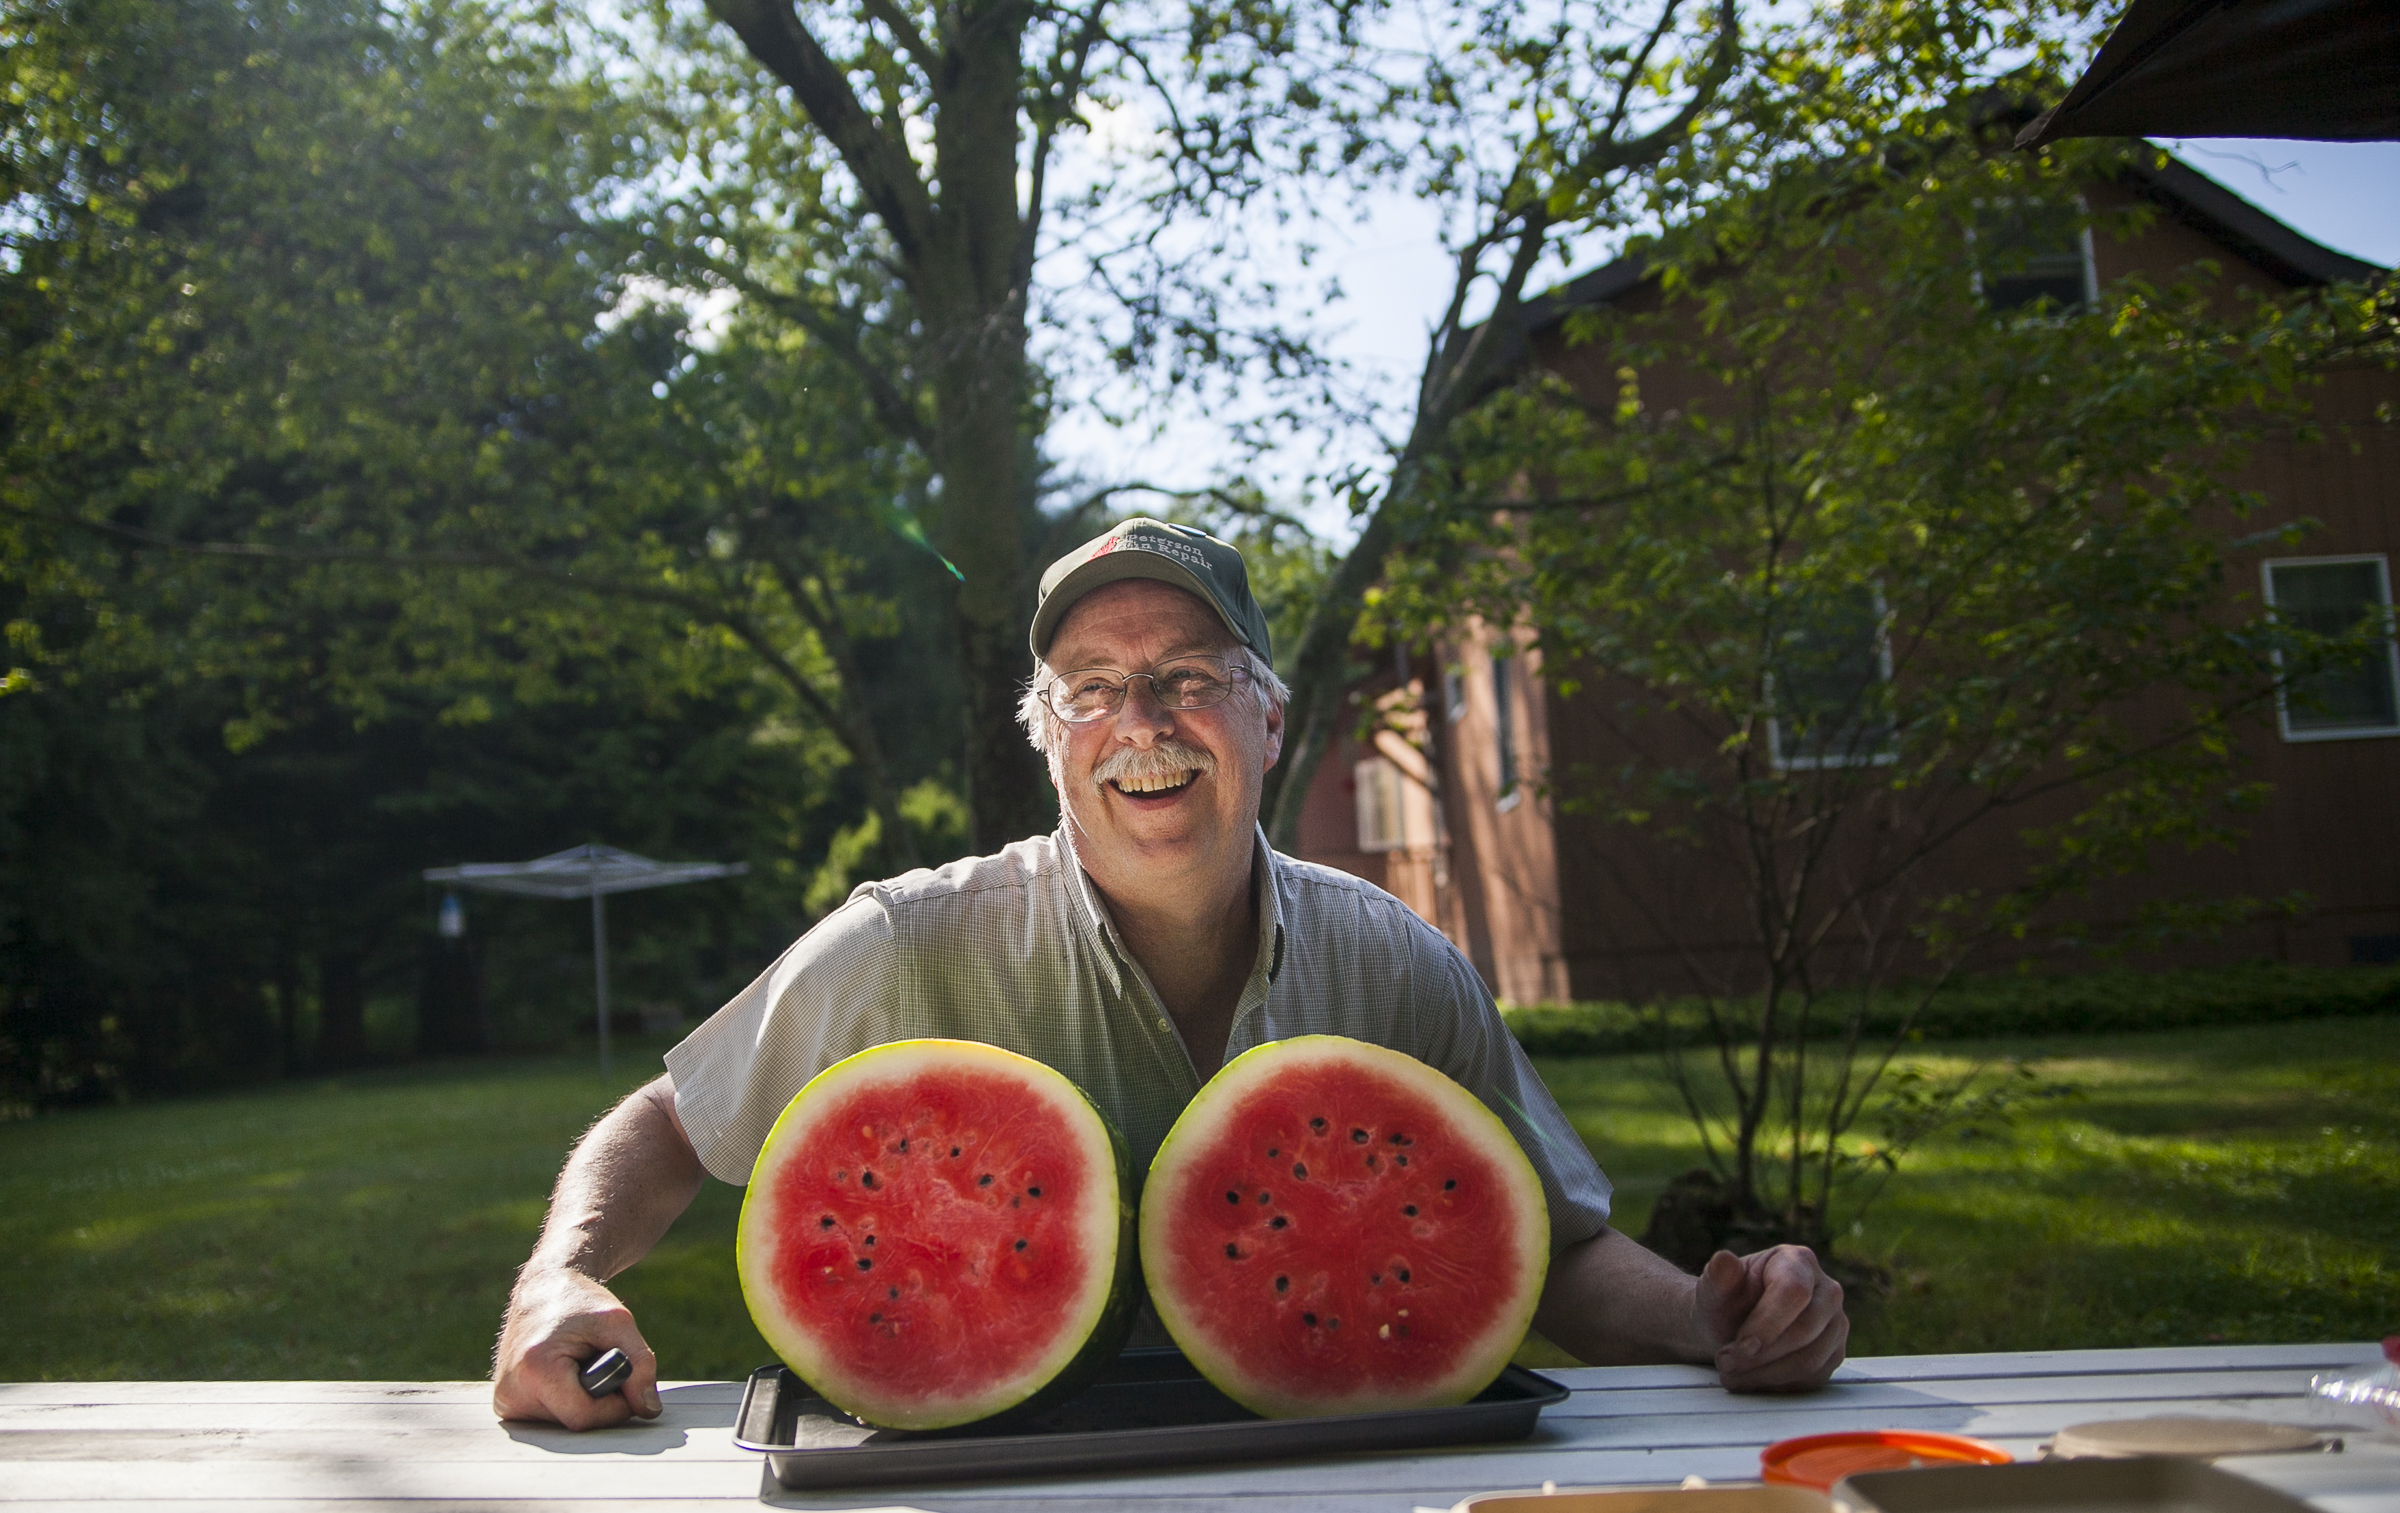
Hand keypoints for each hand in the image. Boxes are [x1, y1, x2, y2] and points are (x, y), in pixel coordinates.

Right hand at [492, 1266, 663, 1428]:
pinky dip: (566, 1401)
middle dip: (599, 1401)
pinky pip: (549, 1418)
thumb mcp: (619, 1322)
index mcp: (535, 1370)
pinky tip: (564, 1376)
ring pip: (562, 1423)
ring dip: (582, 1400)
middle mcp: (510, 1392)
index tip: (627, 1383)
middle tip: (599, 1364)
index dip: (615, 1406)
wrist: (543, 1287)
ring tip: (577, 1365)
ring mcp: (505, 1401)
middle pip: (574, 1422)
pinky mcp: (506, 1404)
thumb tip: (648, 1410)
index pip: (584, 1417)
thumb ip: (640, 1364)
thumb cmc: (580, 1301)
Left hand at [1692, 1245, 1846, 1391]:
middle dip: (1760, 1355)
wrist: (1733, 1324)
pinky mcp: (1834, 1354)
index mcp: (1798, 1261)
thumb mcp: (1714, 1288)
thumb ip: (1718, 1276)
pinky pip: (1812, 1378)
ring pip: (1810, 1361)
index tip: (1740, 1347)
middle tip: (1726, 1362)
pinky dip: (1777, 1385)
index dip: (1767, 1324)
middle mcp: (1827, 1290)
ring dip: (1766, 1375)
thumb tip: (1723, 1260)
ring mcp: (1835, 1324)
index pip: (1794, 1293)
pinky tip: (1751, 1379)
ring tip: (1732, 1374)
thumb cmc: (1726, 1301)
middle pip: (1804, 1331)